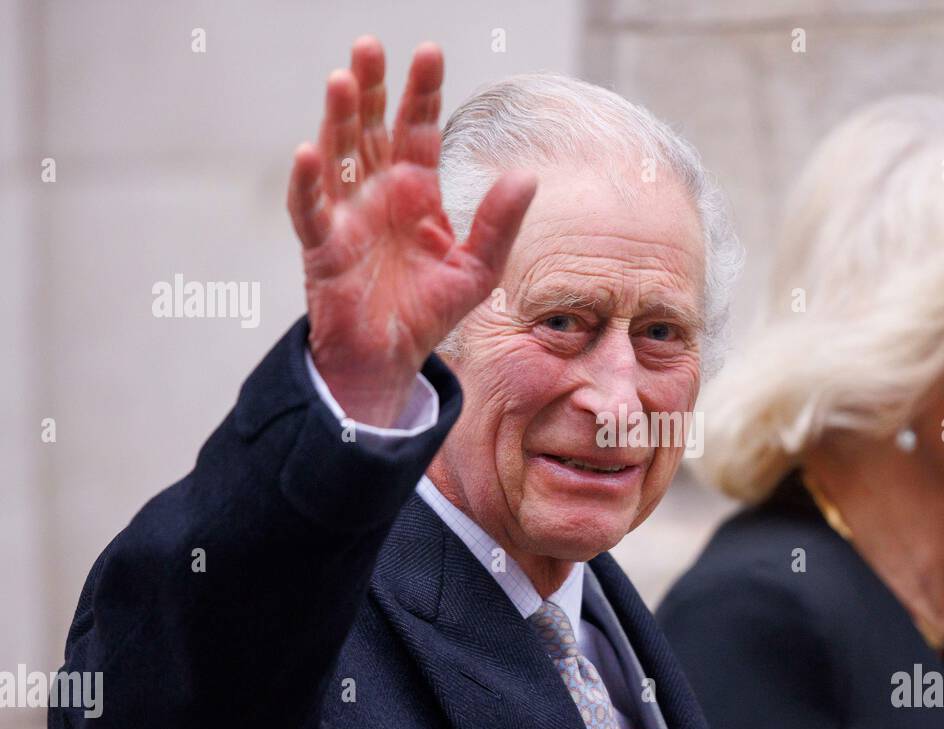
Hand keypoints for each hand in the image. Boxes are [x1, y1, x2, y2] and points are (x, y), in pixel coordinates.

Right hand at [287, 36, 536, 426]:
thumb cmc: (429, 310)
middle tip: (369, 45)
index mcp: (416, 191)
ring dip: (338, 119)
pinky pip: (310, 209)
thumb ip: (498, 223)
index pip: (418, 130)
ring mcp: (346, 215)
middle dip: (371, 88)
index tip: (429, 52)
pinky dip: (307, 182)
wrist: (391, 357)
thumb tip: (526, 176)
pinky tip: (308, 152)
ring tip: (343, 79)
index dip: (422, 93)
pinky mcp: (322, 247)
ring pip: (338, 156)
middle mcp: (378, 192)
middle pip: (371, 128)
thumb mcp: (478, 268)